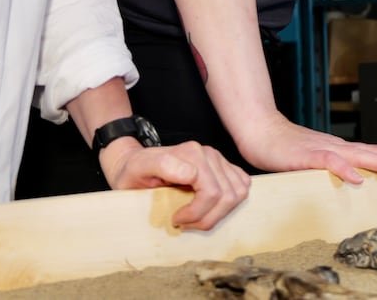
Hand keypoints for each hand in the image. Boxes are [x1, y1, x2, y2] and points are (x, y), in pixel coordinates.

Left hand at [99, 139, 249, 230]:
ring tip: (197, 217)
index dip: (196, 214)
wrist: (134, 163)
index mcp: (191, 154)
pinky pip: (242, 184)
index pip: (212, 193)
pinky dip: (231, 201)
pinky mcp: (223, 165)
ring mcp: (218, 158)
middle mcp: (208, 154)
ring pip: (238, 192)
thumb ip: (162, 165)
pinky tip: (211, 207)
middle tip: (186, 223)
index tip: (175, 219)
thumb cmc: (135, 172)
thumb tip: (191, 174)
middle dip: (208, 217)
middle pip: (228, 196)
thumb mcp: (138, 169)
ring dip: (220, 212)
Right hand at [237, 114, 376, 183]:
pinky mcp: (306, 156)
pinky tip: (357, 177)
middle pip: (371, 153)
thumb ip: (328, 165)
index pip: (370, 152)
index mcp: (336, 149)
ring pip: (357, 155)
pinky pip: (328, 162)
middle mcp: (335, 147)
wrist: (259, 129)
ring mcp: (322, 149)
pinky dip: (344, 169)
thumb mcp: (311, 158)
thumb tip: (346, 175)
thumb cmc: (282, 147)